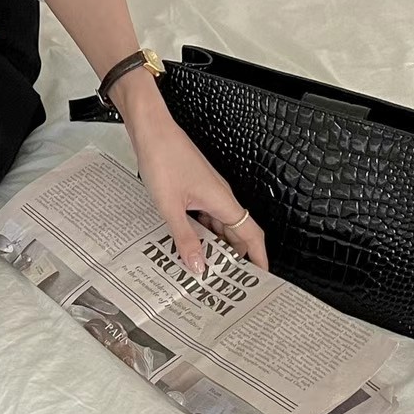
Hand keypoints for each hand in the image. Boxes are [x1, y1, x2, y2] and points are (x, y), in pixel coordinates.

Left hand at [119, 87, 268, 274]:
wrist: (152, 130)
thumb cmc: (163, 160)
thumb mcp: (170, 207)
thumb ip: (185, 238)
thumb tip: (199, 266)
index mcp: (223, 201)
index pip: (252, 235)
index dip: (259, 257)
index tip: (262, 278)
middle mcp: (221, 197)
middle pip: (237, 233)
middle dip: (236, 258)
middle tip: (228, 283)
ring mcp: (209, 192)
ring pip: (220, 225)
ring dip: (217, 246)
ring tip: (207, 269)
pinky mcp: (196, 188)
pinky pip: (206, 216)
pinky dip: (202, 232)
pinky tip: (189, 243)